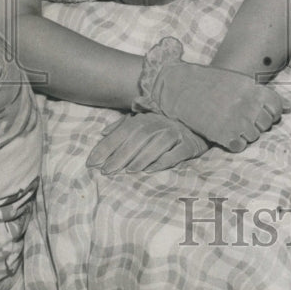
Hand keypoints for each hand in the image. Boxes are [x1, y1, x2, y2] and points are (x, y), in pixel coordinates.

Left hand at [86, 112, 208, 174]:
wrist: (199, 124)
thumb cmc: (166, 127)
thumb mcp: (144, 123)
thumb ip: (123, 126)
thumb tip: (102, 132)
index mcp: (146, 118)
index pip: (122, 132)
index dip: (106, 146)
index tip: (91, 162)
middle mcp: (160, 123)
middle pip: (138, 137)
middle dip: (120, 155)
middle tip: (107, 171)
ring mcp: (176, 133)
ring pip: (157, 144)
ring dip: (142, 157)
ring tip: (128, 171)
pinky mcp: (190, 144)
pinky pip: (177, 152)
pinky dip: (165, 160)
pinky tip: (153, 170)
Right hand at [142, 60, 289, 152]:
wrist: (180, 87)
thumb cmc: (210, 83)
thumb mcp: (239, 82)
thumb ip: (264, 95)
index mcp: (253, 89)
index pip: (277, 108)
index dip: (270, 112)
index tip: (258, 112)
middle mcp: (248, 104)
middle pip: (266, 124)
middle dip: (256, 123)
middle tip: (239, 117)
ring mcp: (236, 120)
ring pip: (254, 136)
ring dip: (244, 133)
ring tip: (229, 122)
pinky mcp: (223, 134)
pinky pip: (240, 146)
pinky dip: (233, 142)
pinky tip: (224, 132)